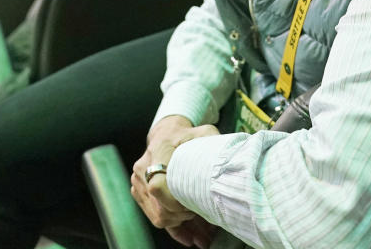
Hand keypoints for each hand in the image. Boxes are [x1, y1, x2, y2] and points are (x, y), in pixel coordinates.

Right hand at [130, 116, 220, 241]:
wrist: (167, 134)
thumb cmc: (187, 135)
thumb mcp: (204, 133)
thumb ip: (214, 143)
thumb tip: (230, 159)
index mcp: (158, 151)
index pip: (158, 185)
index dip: (176, 200)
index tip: (194, 204)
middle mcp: (143, 169)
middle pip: (159, 206)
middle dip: (185, 217)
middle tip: (207, 218)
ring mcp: (139, 183)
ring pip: (158, 216)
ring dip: (183, 225)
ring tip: (206, 231)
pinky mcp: (141, 194)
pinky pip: (155, 217)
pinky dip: (174, 229)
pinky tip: (191, 237)